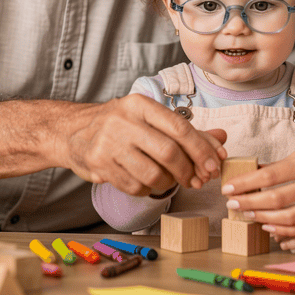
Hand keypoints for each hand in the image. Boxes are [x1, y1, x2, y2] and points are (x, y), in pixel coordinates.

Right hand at [62, 94, 226, 195]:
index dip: (201, 148)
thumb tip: (222, 140)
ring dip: (169, 183)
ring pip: (153, 173)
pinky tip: (147, 182)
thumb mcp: (150, 120)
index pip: (179, 126)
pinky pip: (135, 186)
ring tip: (170, 180)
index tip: (215, 164)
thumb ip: (187, 131)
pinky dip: (148, 189)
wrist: (73, 133)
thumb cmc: (119, 125)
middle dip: (188, 170)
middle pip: (168, 152)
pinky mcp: (99, 165)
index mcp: (139, 104)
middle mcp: (123, 121)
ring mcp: (108, 143)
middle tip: (197, 179)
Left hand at [221, 145, 294, 242]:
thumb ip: (280, 166)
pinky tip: (268, 225)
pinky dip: (283, 230)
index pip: (271, 175)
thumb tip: (250, 174)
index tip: (228, 188)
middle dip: (250, 203)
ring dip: (263, 218)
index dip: (246, 183)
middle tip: (233, 204)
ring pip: (289, 217)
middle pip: (277, 198)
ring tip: (247, 214)